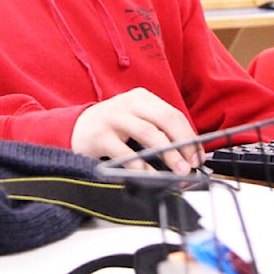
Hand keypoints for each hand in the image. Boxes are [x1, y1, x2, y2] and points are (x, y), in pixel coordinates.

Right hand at [70, 87, 201, 173]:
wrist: (75, 128)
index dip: (190, 136)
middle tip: (191, 165)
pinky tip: (150, 176)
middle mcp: (128, 103)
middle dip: (183, 144)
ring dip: (168, 154)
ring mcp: (113, 118)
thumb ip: (158, 132)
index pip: (173, 115)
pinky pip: (126, 153)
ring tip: (178, 171)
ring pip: (149, 133)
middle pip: (165, 120)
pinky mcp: (100, 136)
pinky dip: (142, 166)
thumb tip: (186, 156)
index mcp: (141, 98)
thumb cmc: (111, 127)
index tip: (198, 156)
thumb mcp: (135, 120)